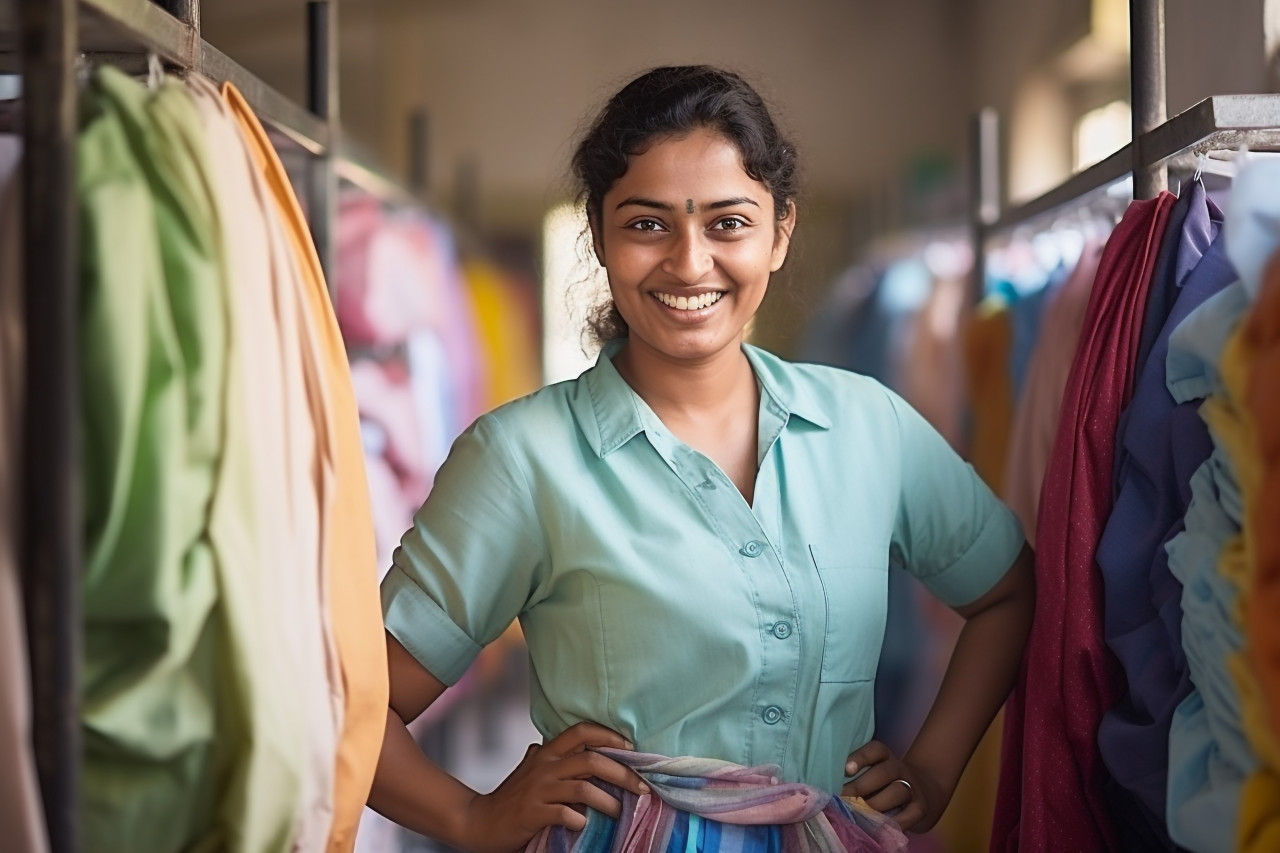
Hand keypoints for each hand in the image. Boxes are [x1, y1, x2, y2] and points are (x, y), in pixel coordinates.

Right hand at [456, 722, 649, 852]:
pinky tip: (584, 825)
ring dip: (608, 801)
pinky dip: (579, 819)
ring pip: (583, 787)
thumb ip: (544, 757)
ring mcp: (539, 790)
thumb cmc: (510, 798)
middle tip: (643, 788)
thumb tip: (549, 743)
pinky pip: (563, 813)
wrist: (481, 822)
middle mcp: (545, 766)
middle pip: (591, 760)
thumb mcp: (529, 771)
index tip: (631, 747)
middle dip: (623, 772)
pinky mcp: (533, 813)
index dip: (608, 736)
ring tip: (621, 812)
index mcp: (547, 754)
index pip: (581, 732)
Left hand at [841, 740, 943, 832]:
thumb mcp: (870, 772)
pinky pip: (909, 814)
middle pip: (883, 773)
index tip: (846, 769)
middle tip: (841, 799)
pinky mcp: (920, 807)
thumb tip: (827, 786)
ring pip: (897, 791)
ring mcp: (912, 787)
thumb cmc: (881, 783)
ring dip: (876, 804)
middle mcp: (899, 768)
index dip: (861, 757)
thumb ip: (853, 776)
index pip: (875, 750)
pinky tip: (878, 827)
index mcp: (884, 756)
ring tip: (857, 814)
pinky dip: (894, 821)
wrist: (920, 791)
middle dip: (860, 787)